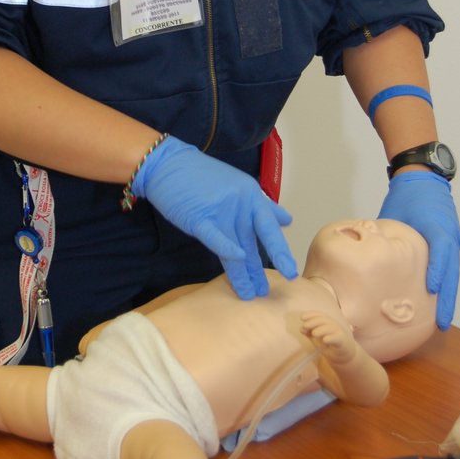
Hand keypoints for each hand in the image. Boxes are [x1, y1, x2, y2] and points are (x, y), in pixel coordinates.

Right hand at [132, 136, 297, 298]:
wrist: (169, 164)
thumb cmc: (202, 177)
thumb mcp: (239, 185)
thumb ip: (263, 205)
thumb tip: (286, 220)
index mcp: (252, 195)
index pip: (269, 227)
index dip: (280, 250)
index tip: (290, 272)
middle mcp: (241, 203)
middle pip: (257, 239)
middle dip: (267, 265)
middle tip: (275, 287)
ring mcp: (221, 209)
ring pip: (236, 246)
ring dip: (243, 273)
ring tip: (250, 293)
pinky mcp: (199, 217)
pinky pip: (215, 237)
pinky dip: (226, 248)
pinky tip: (236, 261)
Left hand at [300, 310, 356, 365]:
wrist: (343, 355)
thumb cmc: (329, 344)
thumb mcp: (317, 339)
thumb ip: (309, 333)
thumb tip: (301, 329)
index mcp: (326, 322)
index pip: (319, 315)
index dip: (311, 314)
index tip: (302, 317)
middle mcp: (332, 325)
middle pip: (323, 320)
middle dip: (313, 321)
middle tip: (305, 325)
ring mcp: (338, 332)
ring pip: (330, 328)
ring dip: (321, 329)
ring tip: (314, 333)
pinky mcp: (342, 341)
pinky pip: (337, 338)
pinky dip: (331, 338)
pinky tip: (324, 340)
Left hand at [378, 170, 459, 329]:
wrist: (422, 178)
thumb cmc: (406, 195)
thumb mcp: (395, 213)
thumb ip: (387, 237)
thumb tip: (366, 261)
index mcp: (437, 226)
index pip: (441, 251)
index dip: (437, 271)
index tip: (431, 290)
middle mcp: (449, 236)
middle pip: (452, 271)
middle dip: (447, 298)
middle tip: (441, 324)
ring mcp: (452, 240)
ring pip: (452, 272)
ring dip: (447, 295)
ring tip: (440, 321)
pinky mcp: (448, 243)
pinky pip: (448, 266)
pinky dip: (443, 284)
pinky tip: (434, 301)